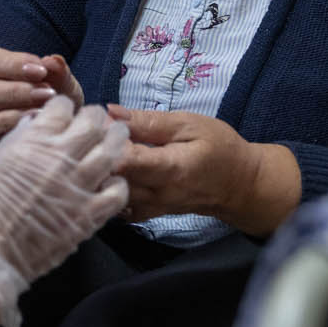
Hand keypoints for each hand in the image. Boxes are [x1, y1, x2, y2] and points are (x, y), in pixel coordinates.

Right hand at [0, 47, 83, 156]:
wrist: (50, 135)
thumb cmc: (50, 104)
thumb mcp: (60, 87)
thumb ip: (58, 73)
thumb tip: (54, 60)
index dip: (15, 64)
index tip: (42, 71)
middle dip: (14, 90)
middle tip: (45, 94)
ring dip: (10, 108)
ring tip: (40, 112)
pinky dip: (5, 127)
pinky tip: (29, 126)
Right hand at [0, 95, 129, 326]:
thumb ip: (17, 140)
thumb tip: (33, 124)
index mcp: (33, 140)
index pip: (62, 106)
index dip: (64, 107)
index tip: (65, 113)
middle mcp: (60, 157)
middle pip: (94, 121)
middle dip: (95, 117)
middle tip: (94, 122)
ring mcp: (79, 185)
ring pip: (113, 150)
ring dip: (115, 140)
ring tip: (115, 138)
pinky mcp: (90, 214)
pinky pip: (118, 190)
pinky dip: (118, 183)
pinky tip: (110, 182)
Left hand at [106, 106, 302, 236]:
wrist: (239, 184)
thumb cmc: (218, 147)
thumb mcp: (188, 124)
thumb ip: (148, 122)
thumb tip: (111, 112)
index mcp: (170, 168)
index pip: (125, 162)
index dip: (104, 144)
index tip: (96, 126)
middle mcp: (157, 194)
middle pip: (111, 181)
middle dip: (95, 158)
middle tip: (88, 136)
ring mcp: (152, 208)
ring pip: (111, 195)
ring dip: (99, 175)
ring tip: (95, 152)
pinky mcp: (149, 214)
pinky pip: (119, 206)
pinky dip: (108, 191)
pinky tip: (107, 174)